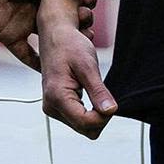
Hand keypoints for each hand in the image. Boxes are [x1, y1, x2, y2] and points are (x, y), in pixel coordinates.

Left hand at [0, 0, 94, 70]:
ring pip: (49, 38)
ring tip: (80, 47)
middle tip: (87, 24)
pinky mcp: (10, 36)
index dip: (81, 1)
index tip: (91, 3)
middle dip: (78, 24)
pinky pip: (26, 54)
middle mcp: (36, 5)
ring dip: (64, 44)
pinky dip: (38, 63)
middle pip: (62, 20)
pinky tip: (54, 68)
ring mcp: (24, 22)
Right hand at [38, 0, 119, 137]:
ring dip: (95, 114)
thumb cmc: (70, 45)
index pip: (86, 123)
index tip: (111, 101)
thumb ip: (98, 91)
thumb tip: (111, 111)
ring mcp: (53, 108)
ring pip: (83, 127)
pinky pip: (79, 120)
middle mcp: (51, 107)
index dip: (104, 117)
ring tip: (96, 90)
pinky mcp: (57, 106)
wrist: (55, 34)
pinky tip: (90, 93)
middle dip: (100, 117)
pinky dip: (89, 111)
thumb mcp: (87, 66)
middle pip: (85, 130)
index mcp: (57, 97)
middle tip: (104, 94)